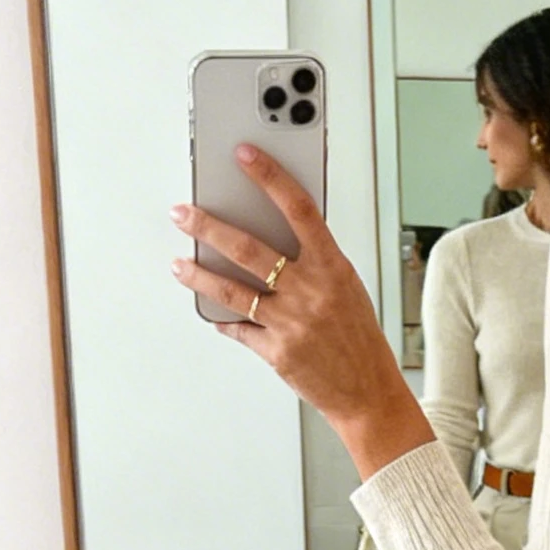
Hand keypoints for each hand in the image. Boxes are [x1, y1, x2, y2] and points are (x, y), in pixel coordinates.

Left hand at [171, 146, 433, 478]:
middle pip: (247, 247)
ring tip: (180, 264)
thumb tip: (271, 237)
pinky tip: (213, 313)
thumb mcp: (347, 289)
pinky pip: (240, 330)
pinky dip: (225, 320)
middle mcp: (310, 292)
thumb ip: (314, 263)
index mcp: (332, 268)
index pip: (298, 209)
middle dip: (207, 226)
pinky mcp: (277, 353)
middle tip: (183, 213)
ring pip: (232, 290)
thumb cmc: (359, 340)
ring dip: (199, 274)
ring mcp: (291, 323)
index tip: (245, 155)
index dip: (270, 177)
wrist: (369, 394)